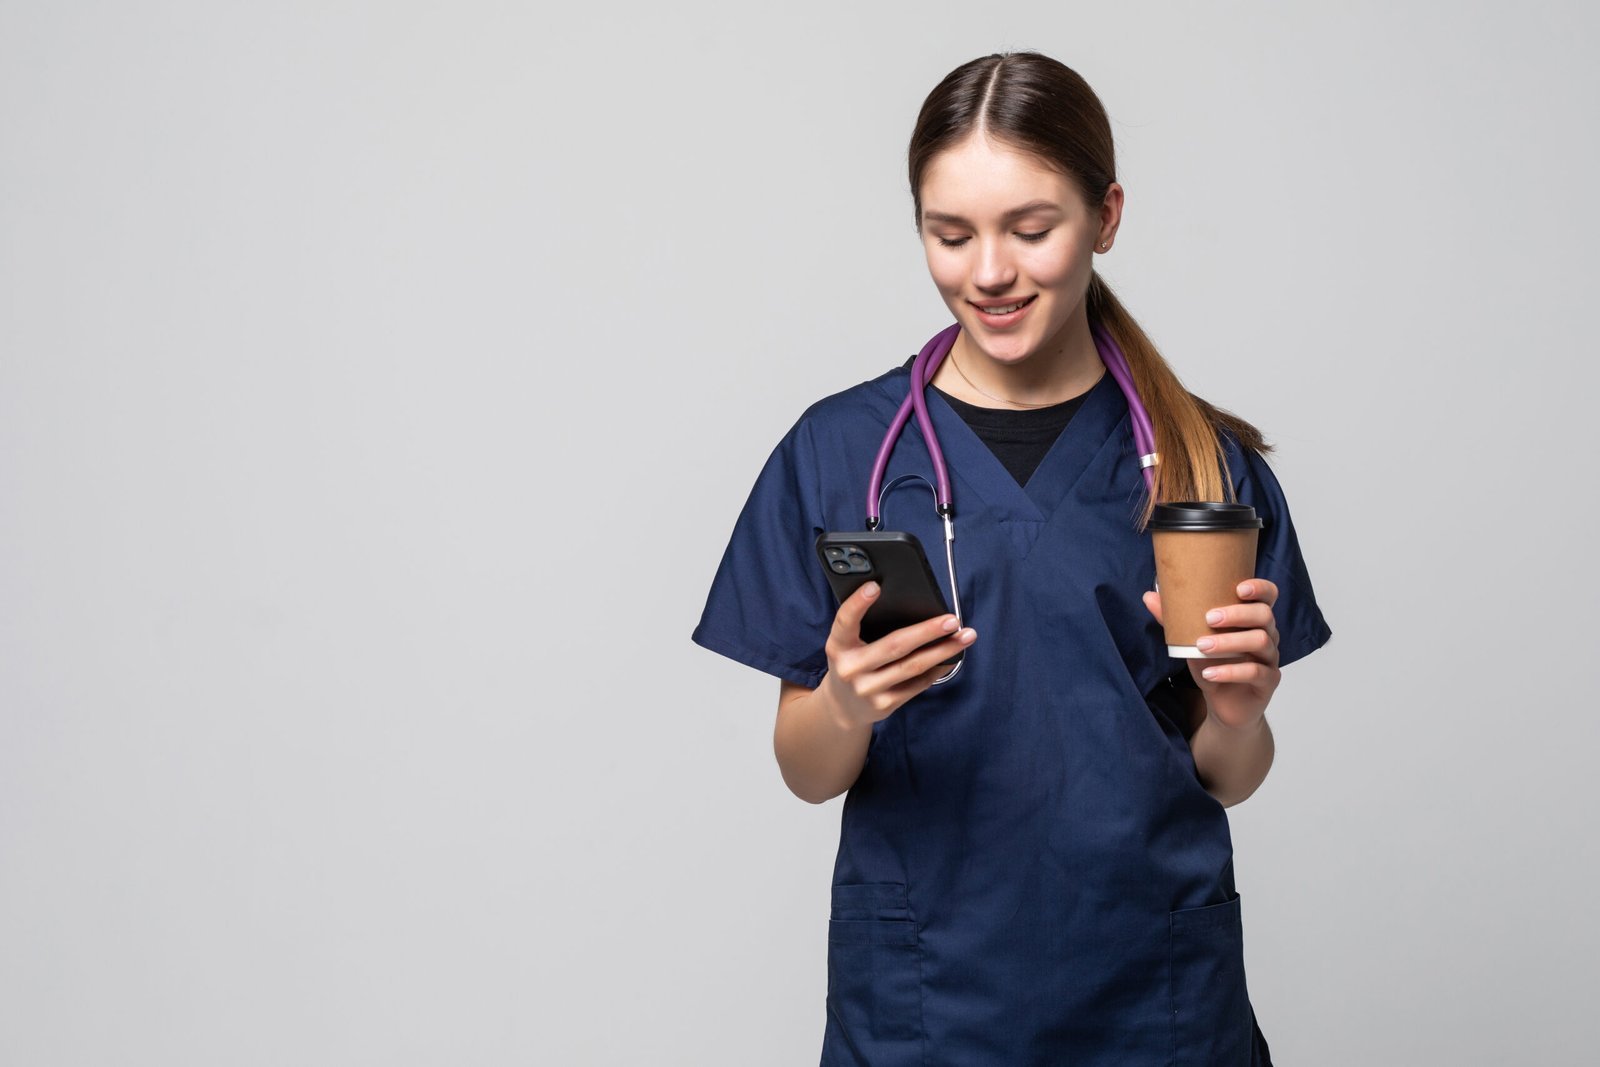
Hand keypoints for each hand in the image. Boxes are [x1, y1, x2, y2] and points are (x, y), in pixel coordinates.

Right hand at [819, 581, 977, 729]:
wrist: (843, 706)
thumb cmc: (852, 663)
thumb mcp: (847, 644)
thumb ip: (864, 626)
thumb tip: (910, 606)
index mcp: (837, 646)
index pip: (844, 621)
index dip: (858, 603)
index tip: (875, 586)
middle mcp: (850, 669)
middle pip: (894, 646)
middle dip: (927, 631)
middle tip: (952, 620)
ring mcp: (867, 689)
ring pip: (912, 666)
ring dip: (943, 650)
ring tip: (964, 637)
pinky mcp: (884, 705)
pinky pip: (917, 684)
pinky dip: (937, 669)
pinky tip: (951, 657)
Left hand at [1141, 579, 1280, 730]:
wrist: (1223, 703)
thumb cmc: (1212, 664)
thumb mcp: (1191, 640)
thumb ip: (1174, 619)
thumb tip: (1148, 595)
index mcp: (1252, 619)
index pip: (1268, 595)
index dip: (1260, 588)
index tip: (1239, 588)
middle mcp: (1267, 635)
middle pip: (1264, 616)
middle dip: (1237, 614)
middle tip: (1209, 618)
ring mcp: (1270, 658)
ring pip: (1260, 641)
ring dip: (1228, 642)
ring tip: (1201, 646)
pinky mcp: (1268, 681)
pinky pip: (1256, 672)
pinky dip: (1230, 672)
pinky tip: (1209, 674)